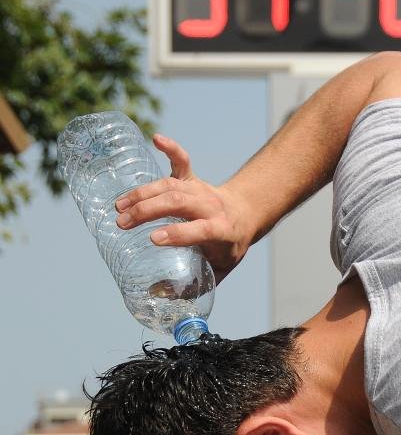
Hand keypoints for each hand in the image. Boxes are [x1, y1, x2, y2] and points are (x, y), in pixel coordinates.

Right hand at [115, 134, 252, 283]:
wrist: (245, 214)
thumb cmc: (229, 246)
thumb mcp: (218, 270)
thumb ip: (191, 285)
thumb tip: (156, 295)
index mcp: (220, 231)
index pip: (198, 230)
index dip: (178, 234)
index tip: (153, 239)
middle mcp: (210, 206)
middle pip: (178, 202)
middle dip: (149, 211)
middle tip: (123, 223)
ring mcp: (200, 190)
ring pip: (171, 185)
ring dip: (144, 193)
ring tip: (120, 206)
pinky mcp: (193, 178)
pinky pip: (182, 161)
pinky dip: (171, 149)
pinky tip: (156, 139)